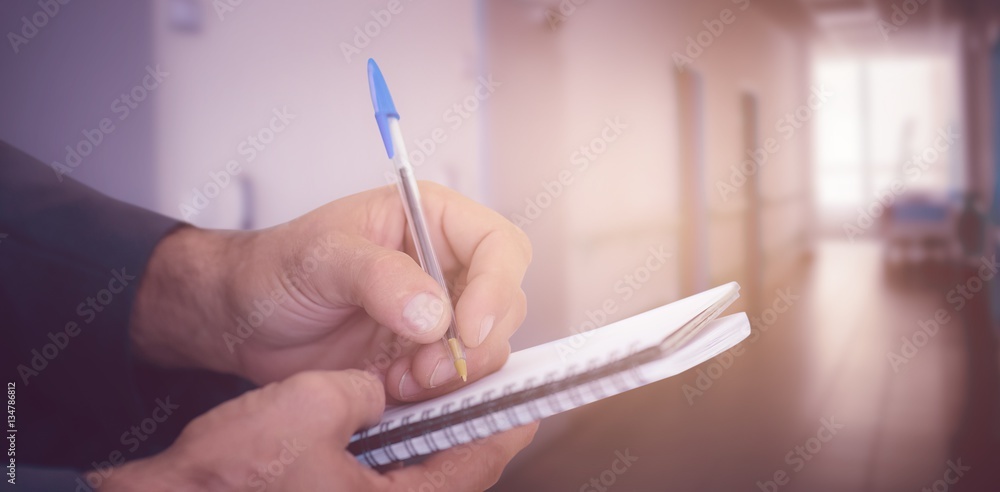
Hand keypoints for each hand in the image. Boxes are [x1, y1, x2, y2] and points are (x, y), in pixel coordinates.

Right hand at [97, 370, 538, 490]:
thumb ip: (367, 389)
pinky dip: (395, 448)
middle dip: (466, 423)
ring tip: (433, 391)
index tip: (520, 393)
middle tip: (475, 382)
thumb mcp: (311, 404)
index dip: (502, 419)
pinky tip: (383, 416)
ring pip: (422, 474)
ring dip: (429, 434)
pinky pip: (389, 480)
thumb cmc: (228, 474)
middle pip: (456, 469)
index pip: (478, 461)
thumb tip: (382, 388)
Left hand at [131, 182, 531, 401]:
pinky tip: (391, 387)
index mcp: (430, 219)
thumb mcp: (320, 258)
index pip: (498, 246)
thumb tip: (435, 312)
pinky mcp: (422, 356)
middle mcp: (444, 265)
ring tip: (400, 378)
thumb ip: (378, 277)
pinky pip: (454, 378)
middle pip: (505, 302)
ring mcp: (437, 314)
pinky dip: (433, 392)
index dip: (497, 287)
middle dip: (475, 342)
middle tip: (428, 365)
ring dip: (453, 372)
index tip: (469, 328)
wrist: (243, 321)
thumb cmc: (275, 268)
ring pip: (486, 346)